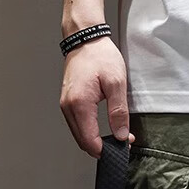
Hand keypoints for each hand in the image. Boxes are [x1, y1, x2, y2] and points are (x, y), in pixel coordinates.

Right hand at [59, 36, 136, 157]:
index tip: (122, 149)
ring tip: (116, 136)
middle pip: (82, 140)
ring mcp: (65, 104)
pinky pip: (77, 123)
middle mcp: (68, 107)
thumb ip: (118, 111)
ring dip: (95, 139)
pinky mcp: (68, 101)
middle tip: (123, 144)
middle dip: (102, 147)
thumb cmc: (100, 56)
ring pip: (79, 133)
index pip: (89, 140)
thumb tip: (121, 135)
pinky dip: (89, 129)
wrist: (85, 39)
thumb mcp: (116, 82)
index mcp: (79, 104)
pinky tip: (102, 127)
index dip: (106, 149)